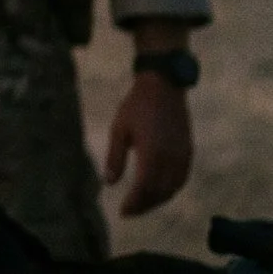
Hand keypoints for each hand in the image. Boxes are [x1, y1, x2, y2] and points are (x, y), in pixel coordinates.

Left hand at [105, 70, 193, 215]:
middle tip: (129, 212)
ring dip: (158, 200)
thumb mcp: (119, 130)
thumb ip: (115, 157)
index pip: (144, 188)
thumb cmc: (136, 106)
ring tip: (141, 205)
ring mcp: (183, 156)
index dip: (134, 203)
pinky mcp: (189, 152)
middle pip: (160, 192)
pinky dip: (170, 190)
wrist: (164, 87)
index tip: (122, 212)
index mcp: (152, 153)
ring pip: (173, 188)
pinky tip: (159, 191)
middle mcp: (171, 159)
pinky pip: (181, 179)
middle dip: (144, 205)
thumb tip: (109, 183)